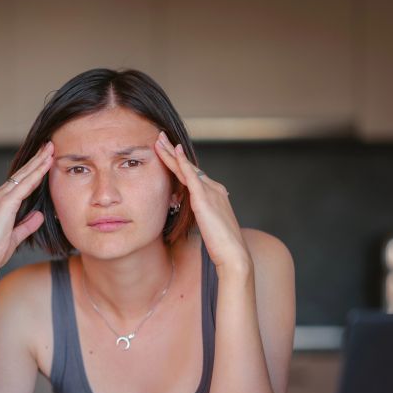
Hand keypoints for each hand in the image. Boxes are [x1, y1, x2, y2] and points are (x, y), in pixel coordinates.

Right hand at [0, 141, 53, 270]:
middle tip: (49, 144)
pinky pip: (25, 185)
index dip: (33, 170)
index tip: (45, 159)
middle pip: (22, 173)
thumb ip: (27, 224)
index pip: (20, 182)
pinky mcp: (5, 203)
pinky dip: (37, 174)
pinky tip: (46, 165)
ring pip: (24, 175)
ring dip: (39, 161)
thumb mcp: (15, 236)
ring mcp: (0, 197)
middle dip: (37, 158)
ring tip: (51, 148)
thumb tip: (39, 215)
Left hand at [154, 132, 250, 275]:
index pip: (194, 175)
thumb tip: (195, 215)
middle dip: (174, 152)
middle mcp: (214, 188)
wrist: (233, 254)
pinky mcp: (203, 198)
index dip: (180, 163)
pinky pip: (190, 176)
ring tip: (160, 140)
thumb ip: (202, 216)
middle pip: (189, 166)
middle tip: (161, 137)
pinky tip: (174, 151)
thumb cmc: (222, 246)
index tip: (170, 152)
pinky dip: (182, 162)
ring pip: (187, 167)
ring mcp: (210, 192)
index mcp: (216, 194)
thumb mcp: (210, 227)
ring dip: (172, 153)